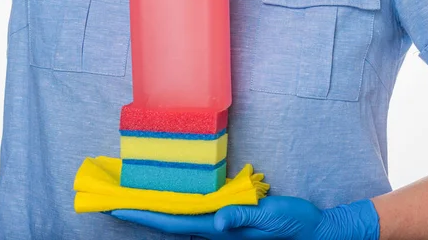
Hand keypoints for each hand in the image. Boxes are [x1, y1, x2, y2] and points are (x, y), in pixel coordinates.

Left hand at [109, 196, 379, 238]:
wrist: (315, 231)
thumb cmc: (294, 224)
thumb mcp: (272, 217)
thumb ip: (243, 217)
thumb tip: (216, 219)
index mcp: (221, 228)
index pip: (175, 222)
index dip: (146, 215)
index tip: (119, 207)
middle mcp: (215, 228)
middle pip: (170, 221)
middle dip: (140, 212)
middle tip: (112, 200)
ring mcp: (221, 225)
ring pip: (180, 217)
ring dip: (155, 208)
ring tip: (132, 197)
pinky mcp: (228, 218)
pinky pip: (194, 212)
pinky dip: (176, 205)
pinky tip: (170, 197)